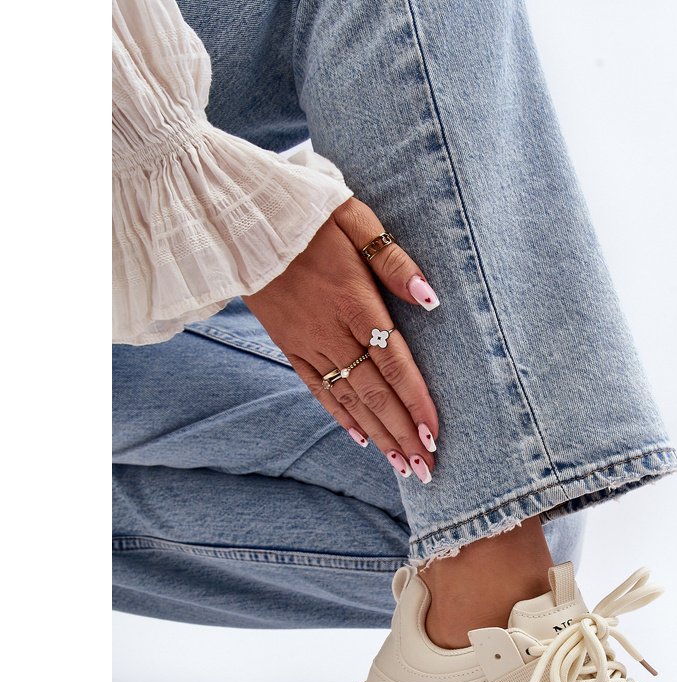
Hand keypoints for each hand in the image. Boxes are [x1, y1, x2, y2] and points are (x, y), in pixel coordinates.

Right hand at [243, 198, 440, 480]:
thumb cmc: (304, 211)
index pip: (394, 363)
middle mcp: (331, 330)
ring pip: (349, 399)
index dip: (416, 402)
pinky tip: (361, 439)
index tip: (435, 435)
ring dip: (378, 436)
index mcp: (354, 301)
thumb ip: (393, 261)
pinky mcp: (288, 344)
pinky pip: (317, 388)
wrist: (235, 216)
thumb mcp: (354, 218)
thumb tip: (430, 298)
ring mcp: (307, 342)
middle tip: (427, 471)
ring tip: (402, 467)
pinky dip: (341, 416)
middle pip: (375, 393)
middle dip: (403, 435)